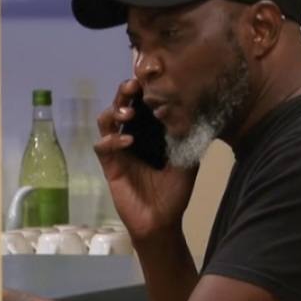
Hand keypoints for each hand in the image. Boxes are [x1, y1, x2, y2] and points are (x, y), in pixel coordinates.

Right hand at [94, 78, 199, 239]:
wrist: (162, 222)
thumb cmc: (174, 193)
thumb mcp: (189, 161)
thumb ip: (189, 138)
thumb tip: (198, 112)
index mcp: (149, 133)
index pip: (141, 104)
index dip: (142, 89)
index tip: (149, 78)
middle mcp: (131, 137)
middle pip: (120, 105)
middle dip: (124, 93)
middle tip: (133, 86)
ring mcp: (118, 151)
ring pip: (105, 121)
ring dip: (114, 112)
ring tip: (128, 115)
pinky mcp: (110, 166)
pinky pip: (102, 147)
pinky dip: (113, 141)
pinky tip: (128, 142)